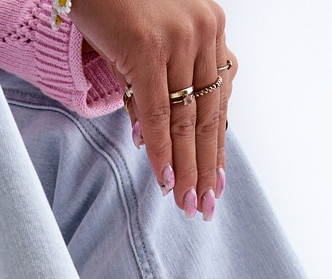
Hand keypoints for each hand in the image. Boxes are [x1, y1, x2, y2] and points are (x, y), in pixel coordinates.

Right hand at [71, 0, 236, 218]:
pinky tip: (165, 177)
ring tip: (187, 202)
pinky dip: (162, 148)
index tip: (217, 182)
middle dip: (206, 167)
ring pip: (186, 118)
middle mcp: (204, 31)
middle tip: (204, 206)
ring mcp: (179, 38)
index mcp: (210, 28)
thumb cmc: (114, 1)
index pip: (217, 101)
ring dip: (187, 167)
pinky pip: (158, 111)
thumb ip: (155, 88)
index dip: (216, 146)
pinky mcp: (149, 46)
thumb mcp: (145, 43)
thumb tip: (153, 141)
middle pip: (207, 115)